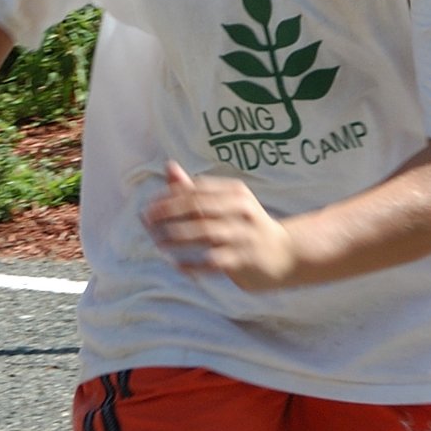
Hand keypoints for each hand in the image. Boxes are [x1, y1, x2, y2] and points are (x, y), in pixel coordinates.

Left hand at [144, 161, 298, 288]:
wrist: (285, 254)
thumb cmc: (246, 225)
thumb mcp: (227, 202)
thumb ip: (196, 188)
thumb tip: (168, 166)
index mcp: (235, 193)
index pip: (196, 191)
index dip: (168, 198)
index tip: (148, 206)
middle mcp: (241, 211)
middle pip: (197, 208)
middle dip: (167, 214)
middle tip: (145, 221)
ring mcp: (243, 236)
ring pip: (203, 233)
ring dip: (175, 237)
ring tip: (156, 241)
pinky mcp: (243, 260)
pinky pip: (211, 261)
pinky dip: (191, 262)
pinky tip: (174, 263)